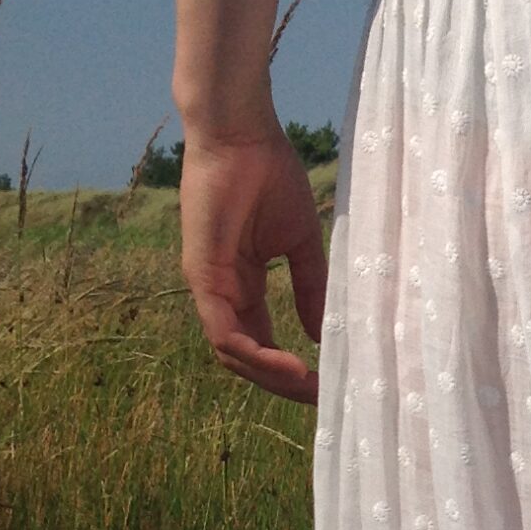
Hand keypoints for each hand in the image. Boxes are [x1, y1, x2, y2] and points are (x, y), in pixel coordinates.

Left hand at [178, 126, 327, 404]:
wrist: (240, 133)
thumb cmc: (268, 174)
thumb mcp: (300, 243)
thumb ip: (310, 288)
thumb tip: (320, 334)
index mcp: (240, 285)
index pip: (260, 343)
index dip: (291, 370)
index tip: (328, 383)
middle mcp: (219, 293)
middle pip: (245, 359)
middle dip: (283, 384)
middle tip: (324, 396)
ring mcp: (207, 287)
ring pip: (232, 355)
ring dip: (272, 377)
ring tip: (310, 386)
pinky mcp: (202, 276)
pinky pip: (224, 333)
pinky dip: (257, 355)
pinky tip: (291, 365)